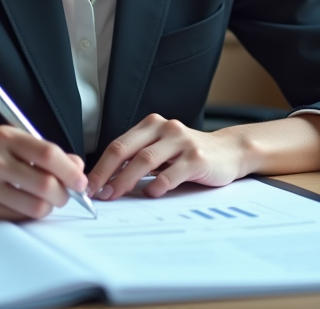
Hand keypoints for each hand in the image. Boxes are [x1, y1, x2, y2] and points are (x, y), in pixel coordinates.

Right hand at [0, 125, 87, 220]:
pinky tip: (26, 207)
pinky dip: (30, 216)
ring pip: (35, 205)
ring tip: (45, 202)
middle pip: (45, 183)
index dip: (70, 171)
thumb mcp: (14, 145)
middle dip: (63, 194)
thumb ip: (46, 154)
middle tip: (65, 195)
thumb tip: (77, 167)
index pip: (48, 154)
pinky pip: (18, 218)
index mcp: (4, 137)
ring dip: (48, 207)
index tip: (80, 181)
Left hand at [87, 113, 248, 200]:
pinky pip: (172, 172)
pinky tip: (151, 193)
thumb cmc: (191, 154)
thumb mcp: (163, 149)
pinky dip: (158, 185)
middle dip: (107, 173)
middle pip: (127, 150)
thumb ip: (139, 159)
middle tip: (96, 193)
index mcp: (152, 125)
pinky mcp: (198, 158)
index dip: (100, 166)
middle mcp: (166, 128)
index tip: (89, 185)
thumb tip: (107, 181)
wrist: (230, 152)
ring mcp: (182, 141)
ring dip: (126, 180)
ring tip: (115, 195)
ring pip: (146, 160)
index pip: (118, 144)